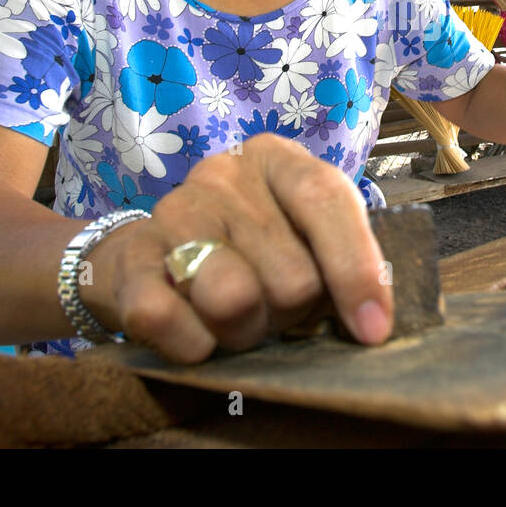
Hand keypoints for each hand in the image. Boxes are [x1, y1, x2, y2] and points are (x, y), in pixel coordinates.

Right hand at [80, 133, 390, 363]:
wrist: (152, 255)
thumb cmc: (253, 252)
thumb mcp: (304, 239)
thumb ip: (344, 263)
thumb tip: (375, 324)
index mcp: (277, 160)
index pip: (325, 199)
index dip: (355, 269)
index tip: (372, 331)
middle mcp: (223, 175)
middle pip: (291, 274)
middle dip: (291, 314)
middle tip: (276, 310)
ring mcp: (172, 212)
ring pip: (233, 299)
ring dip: (244, 333)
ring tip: (239, 323)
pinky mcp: (130, 259)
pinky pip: (167, 319)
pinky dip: (192, 346)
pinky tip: (197, 336)